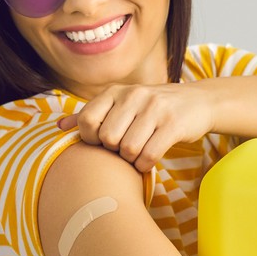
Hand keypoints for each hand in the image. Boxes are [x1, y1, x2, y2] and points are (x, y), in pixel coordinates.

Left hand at [55, 82, 216, 172]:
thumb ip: (91, 114)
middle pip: (107, 139)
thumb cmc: (152, 108)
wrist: (197, 102)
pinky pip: (149, 155)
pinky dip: (147, 164)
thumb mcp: (121, 104)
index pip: (86, 121)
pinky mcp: (173, 124)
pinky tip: (151, 158)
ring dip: (132, 159)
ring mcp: (155, 108)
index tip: (104, 142)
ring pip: (128, 150)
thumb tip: (58, 125)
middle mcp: (133, 95)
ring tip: (139, 152)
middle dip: (115, 151)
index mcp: (115, 91)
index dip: (91, 139)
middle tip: (126, 148)